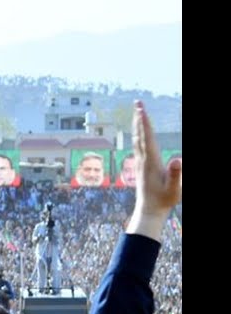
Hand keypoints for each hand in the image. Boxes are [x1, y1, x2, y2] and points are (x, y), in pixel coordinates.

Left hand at [130, 100, 180, 223]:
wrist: (149, 210)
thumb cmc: (164, 200)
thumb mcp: (175, 188)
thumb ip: (176, 175)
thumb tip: (177, 160)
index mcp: (151, 161)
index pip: (147, 137)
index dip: (145, 123)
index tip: (142, 109)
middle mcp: (143, 159)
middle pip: (140, 134)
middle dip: (139, 118)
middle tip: (137, 102)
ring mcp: (140, 162)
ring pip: (137, 139)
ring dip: (138, 125)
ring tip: (137, 112)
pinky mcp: (141, 166)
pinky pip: (138, 146)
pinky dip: (138, 135)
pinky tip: (138, 133)